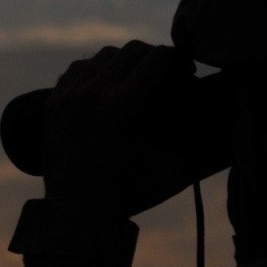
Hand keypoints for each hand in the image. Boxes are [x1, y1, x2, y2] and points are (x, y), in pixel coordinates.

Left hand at [41, 40, 199, 217]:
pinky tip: (107, 87)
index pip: (157, 59)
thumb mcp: (169, 168)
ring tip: (137, 80)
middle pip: (131, 51)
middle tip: (167, 75)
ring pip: (103, 56)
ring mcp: (68, 97)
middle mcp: (91, 95)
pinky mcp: (54, 104)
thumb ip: (191, 136)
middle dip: (154, 58)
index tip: (187, 72)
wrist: (78, 215)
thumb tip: (213, 108)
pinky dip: (96, 71)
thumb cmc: (131, 194)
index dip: (179, 61)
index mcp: (119, 107)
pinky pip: (78, 70)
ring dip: (125, 62)